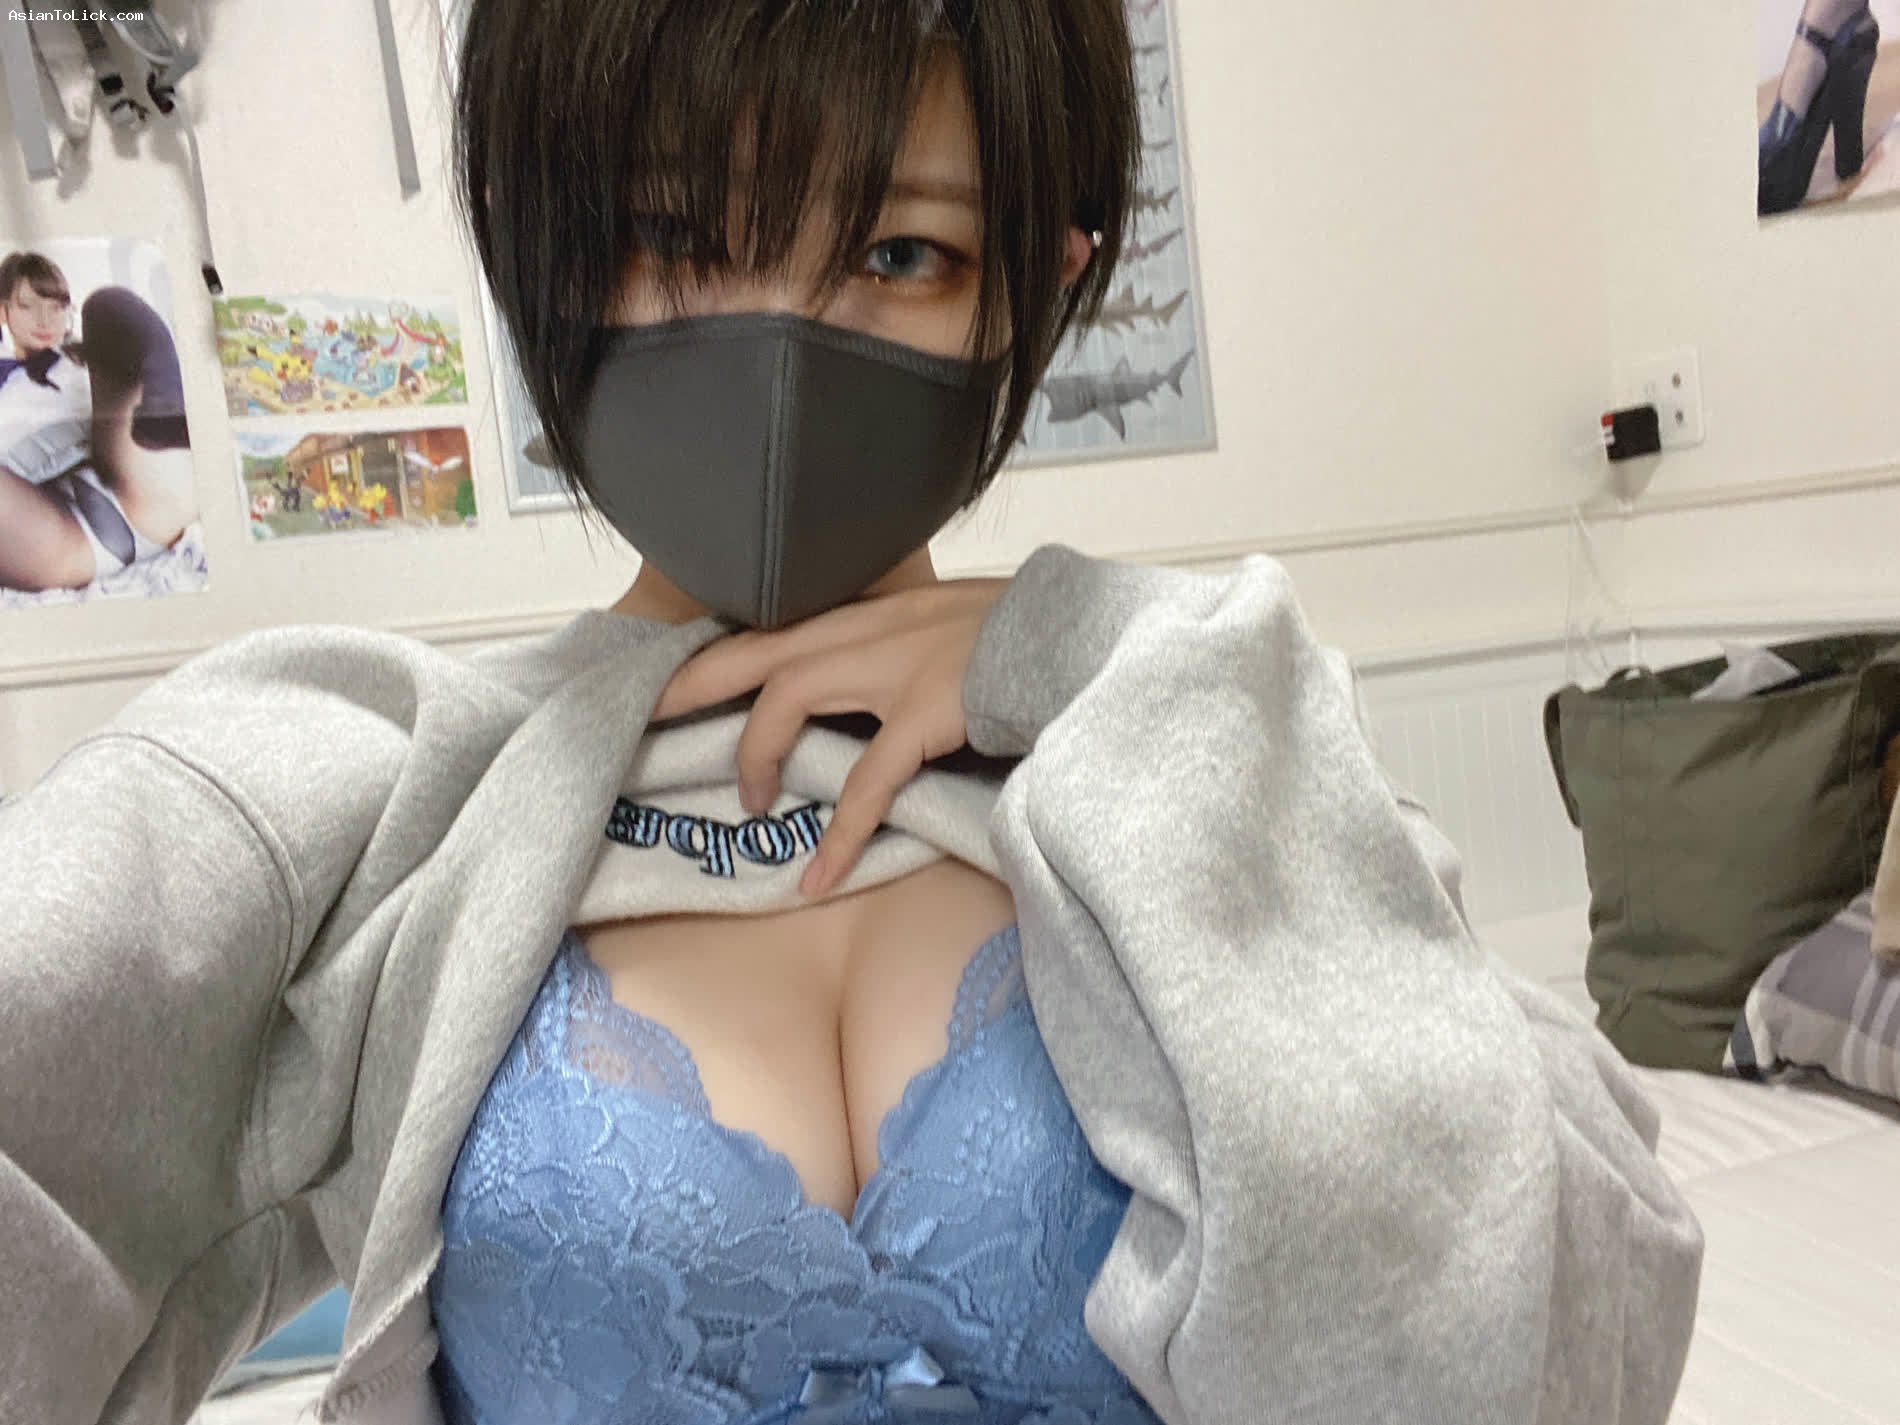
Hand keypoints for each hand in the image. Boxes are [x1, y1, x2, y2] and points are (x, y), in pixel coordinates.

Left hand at [651, 579, 1010, 897]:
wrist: (1078, 635)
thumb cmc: (1019, 640)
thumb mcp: (945, 629)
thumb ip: (899, 650)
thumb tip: (867, 693)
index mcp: (872, 614)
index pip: (775, 630)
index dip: (717, 656)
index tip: (671, 681)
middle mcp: (870, 629)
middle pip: (754, 650)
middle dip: (694, 684)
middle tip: (650, 721)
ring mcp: (897, 664)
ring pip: (789, 697)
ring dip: (757, 752)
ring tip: (751, 804)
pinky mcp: (929, 709)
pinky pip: (867, 781)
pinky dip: (839, 834)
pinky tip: (820, 876)